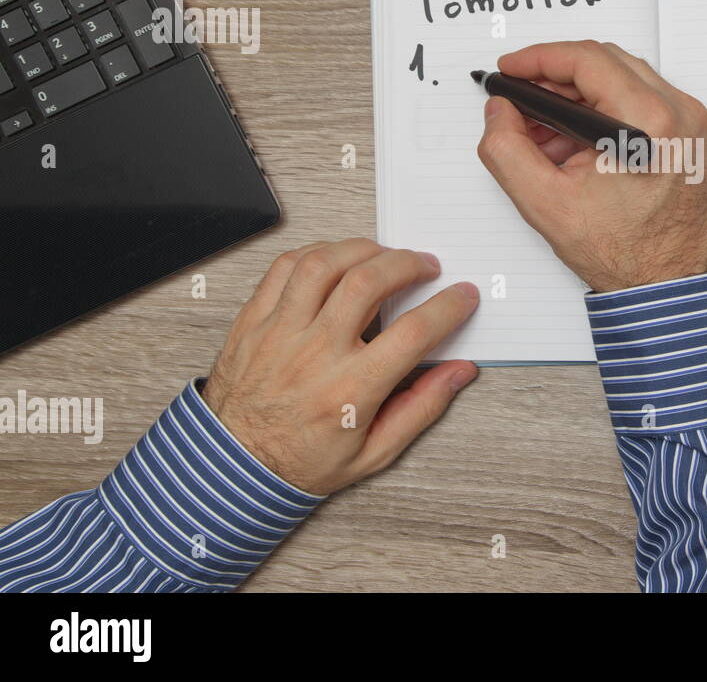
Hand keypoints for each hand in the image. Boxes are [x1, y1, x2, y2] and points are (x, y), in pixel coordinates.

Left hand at [202, 239, 478, 493]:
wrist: (233, 467)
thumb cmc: (302, 460)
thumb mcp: (374, 452)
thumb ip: (422, 408)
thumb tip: (459, 372)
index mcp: (349, 390)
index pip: (413, 333)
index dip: (448, 307)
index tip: (462, 296)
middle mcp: (314, 354)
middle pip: (369, 283)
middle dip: (408, 264)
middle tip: (425, 267)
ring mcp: (279, 333)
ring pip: (325, 264)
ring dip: (363, 250)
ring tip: (383, 256)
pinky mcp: (254, 321)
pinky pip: (285, 268)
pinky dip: (317, 253)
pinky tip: (336, 260)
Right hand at [476, 40, 706, 291]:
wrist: (670, 285)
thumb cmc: (626, 255)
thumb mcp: (545, 204)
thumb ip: (507, 149)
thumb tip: (500, 112)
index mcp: (650, 122)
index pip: (587, 60)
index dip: (539, 58)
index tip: (511, 68)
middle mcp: (681, 114)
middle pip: (608, 62)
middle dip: (557, 77)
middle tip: (521, 98)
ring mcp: (693, 123)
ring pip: (626, 79)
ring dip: (580, 95)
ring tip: (544, 131)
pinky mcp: (694, 136)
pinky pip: (645, 101)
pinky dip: (607, 110)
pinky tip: (578, 141)